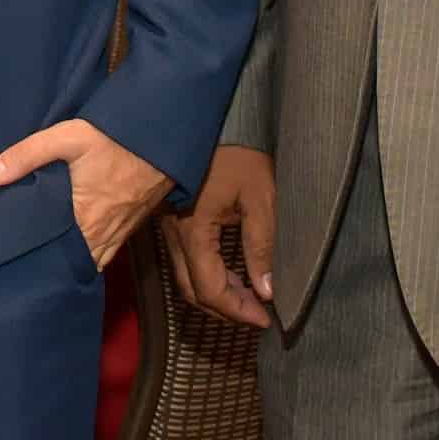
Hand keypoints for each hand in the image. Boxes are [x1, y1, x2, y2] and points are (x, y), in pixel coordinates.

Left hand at [0, 118, 169, 269]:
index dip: (34, 260)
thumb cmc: (113, 137)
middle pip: (71, 261)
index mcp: (84, 219)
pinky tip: (74, 249)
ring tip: (43, 261)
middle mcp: (102, 234)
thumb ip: (27, 155)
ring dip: (71, 261)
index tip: (11, 261)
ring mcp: (119, 233)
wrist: (161, 136)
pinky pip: (106, 252)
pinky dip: (90, 255)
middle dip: (50, 264)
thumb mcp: (67, 137)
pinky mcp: (129, 226)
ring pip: (90, 260)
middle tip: (22, 263)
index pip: (54, 254)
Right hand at [165, 145, 276, 326]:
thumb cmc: (237, 154)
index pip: (210, 289)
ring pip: (187, 278)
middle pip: (194, 291)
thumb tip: (268, 290)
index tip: (266, 319)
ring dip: (217, 295)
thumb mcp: (259, 197)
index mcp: (194, 232)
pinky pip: (186, 262)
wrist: (204, 120)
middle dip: (226, 309)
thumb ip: (262, 245)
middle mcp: (175, 236)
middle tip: (259, 315)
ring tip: (250, 299)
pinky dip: (209, 277)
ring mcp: (170, 229)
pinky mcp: (174, 221)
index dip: (237, 311)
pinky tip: (232, 274)